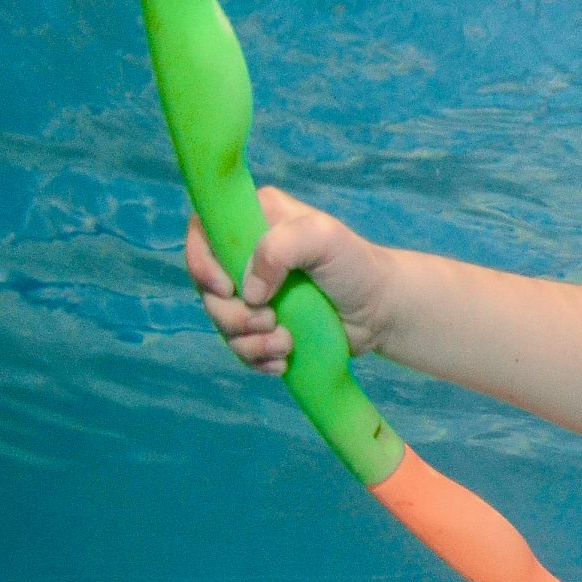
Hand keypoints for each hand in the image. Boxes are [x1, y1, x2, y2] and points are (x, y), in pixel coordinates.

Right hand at [185, 187, 395, 375]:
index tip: (226, 288)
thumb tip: (248, 291)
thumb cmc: (355, 266)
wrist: (381, 310)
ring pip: (222, 322)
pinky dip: (258, 358)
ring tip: (286, 343)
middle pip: (207, 288)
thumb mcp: (323, 237)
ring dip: (249, 341)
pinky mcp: (263, 325)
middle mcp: (245, 254)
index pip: (202, 232)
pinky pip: (240, 347)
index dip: (201, 263)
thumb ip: (280, 247)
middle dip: (232, 314)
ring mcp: (252, 292)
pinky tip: (282, 361)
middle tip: (270, 319)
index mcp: (255, 220)